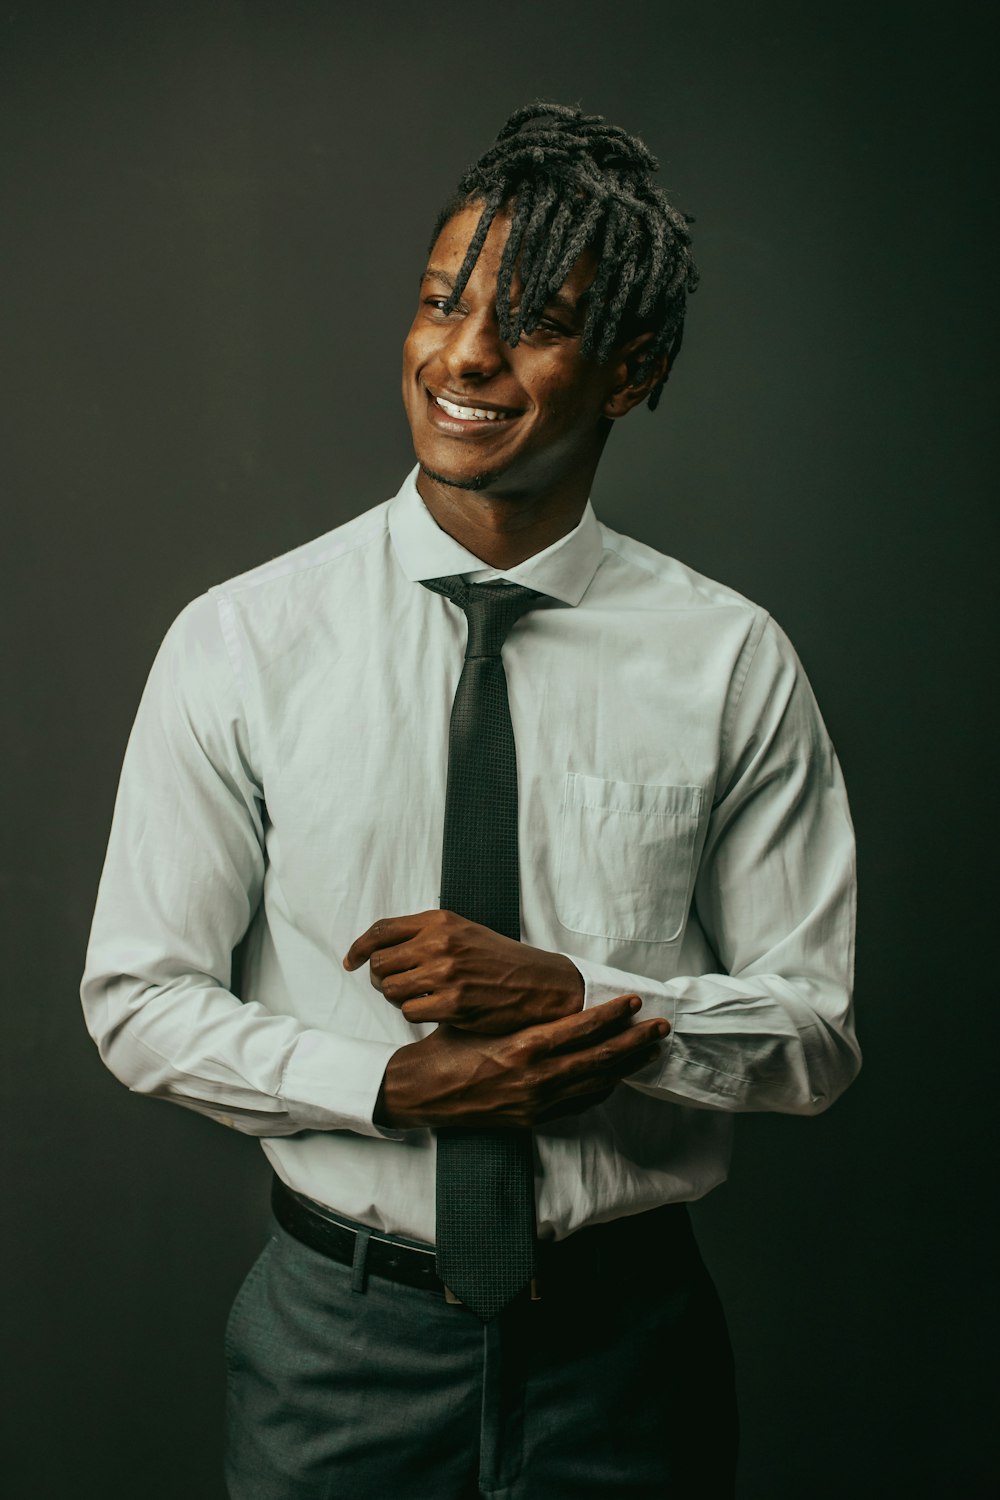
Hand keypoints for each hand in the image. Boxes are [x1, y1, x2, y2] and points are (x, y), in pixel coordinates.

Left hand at [344, 908, 584, 1033]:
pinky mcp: (453, 1004)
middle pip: (380, 963)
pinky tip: (431, 1009)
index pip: (381, 930)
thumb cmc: (494, 958)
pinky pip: (409, 1012)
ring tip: (416, 996)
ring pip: (391, 989)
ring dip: (397, 997)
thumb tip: (375, 950)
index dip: (359, 947)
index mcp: (439, 921)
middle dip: (380, 977)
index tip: (351, 961)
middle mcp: (440, 943)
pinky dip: (414, 1013)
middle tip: (394, 984)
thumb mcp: (461, 931)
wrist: (536, 982)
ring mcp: (446, 974)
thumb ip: (422, 933)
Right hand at [372, 992, 669, 1129]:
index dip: (610, 1015)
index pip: (579, 1030)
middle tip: (661, 1027)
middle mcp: (535, 1080)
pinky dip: (601, 1088)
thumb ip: (519, 1018)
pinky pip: (577, 1104)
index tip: (633, 1001)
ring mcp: (535, 1104)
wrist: (418, 1095)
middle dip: (634, 1042)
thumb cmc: (444, 1050)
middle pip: (598, 1060)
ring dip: (625, 1066)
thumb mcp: (479, 1023)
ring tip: (649, 1050)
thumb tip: (555, 1000)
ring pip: (593, 1084)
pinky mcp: (531, 1119)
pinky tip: (614, 1078)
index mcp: (521, 1050)